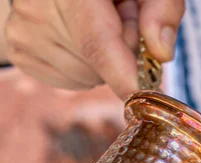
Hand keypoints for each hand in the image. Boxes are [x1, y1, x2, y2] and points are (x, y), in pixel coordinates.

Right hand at [4, 0, 184, 98]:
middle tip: (125, 20)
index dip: (124, 77)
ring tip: (102, 23)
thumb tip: (161, 53)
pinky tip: (82, 36)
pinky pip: (68, 81)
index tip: (145, 97)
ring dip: (104, 62)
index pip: (97, 44)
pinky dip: (85, 68)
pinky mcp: (20, 50)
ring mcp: (23, 31)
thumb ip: (161, 10)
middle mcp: (37, 9)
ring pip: (85, 79)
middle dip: (123, 55)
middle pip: (97, 66)